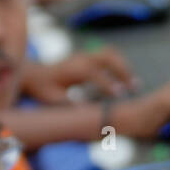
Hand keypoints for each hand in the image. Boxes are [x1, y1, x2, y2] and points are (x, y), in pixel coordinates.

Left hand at [21, 49, 136, 102]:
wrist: (35, 74)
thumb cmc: (44, 90)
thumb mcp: (55, 101)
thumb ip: (72, 106)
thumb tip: (88, 115)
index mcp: (75, 70)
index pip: (97, 75)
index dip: (109, 85)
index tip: (122, 95)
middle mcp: (82, 59)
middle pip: (109, 56)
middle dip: (123, 70)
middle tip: (135, 87)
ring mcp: (85, 56)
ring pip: (111, 53)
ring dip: (124, 66)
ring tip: (134, 83)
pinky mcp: (87, 57)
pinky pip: (108, 55)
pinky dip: (119, 65)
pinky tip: (125, 79)